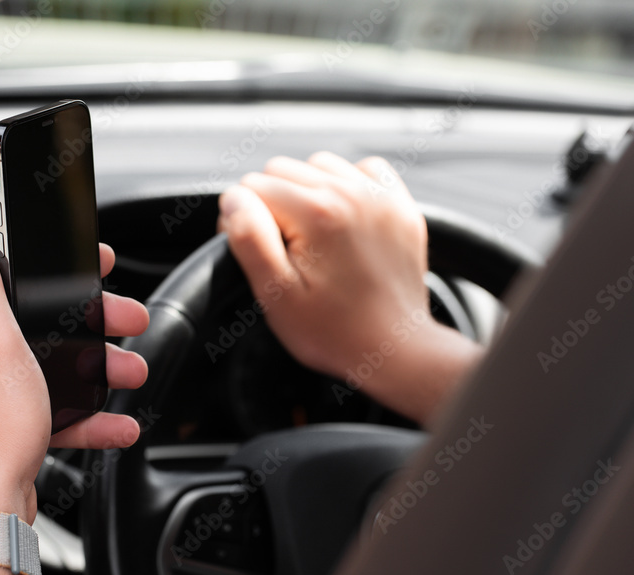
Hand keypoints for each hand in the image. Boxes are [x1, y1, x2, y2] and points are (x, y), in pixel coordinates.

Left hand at [0, 206, 148, 523]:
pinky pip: (49, 402)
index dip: (51, 270)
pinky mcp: (1, 419)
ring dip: (93, 367)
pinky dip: (82, 410)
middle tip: (125, 320)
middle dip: (87, 323)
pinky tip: (113, 419)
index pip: (1, 274)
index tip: (92, 267)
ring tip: (129, 370)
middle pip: (33, 319)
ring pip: (47, 361)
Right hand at [219, 152, 480, 422]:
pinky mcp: (399, 206)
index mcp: (318, 214)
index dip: (243, 219)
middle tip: (283, 250)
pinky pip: (362, 170)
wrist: (396, 350)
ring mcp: (380, 197)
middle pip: (282, 170)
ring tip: (312, 237)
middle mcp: (352, 194)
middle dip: (272, 204)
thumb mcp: (276, 295)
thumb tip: (233, 199)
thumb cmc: (335, 332)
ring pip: (319, 165)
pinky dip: (346, 185)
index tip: (257, 252)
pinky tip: (341, 219)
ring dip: (306, 192)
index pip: (251, 187)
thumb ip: (249, 239)